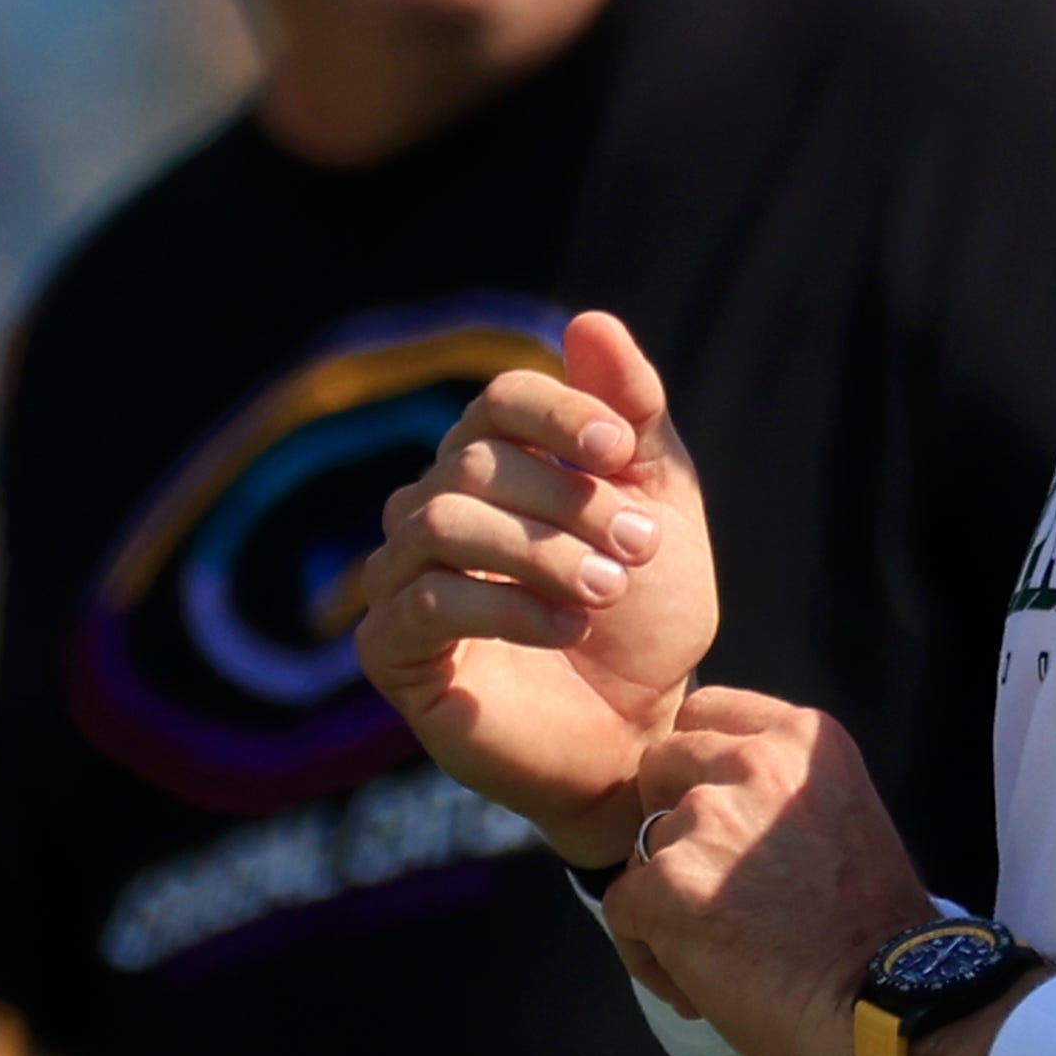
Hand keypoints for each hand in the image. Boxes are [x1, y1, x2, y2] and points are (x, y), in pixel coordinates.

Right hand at [348, 310, 719, 859]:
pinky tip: (568, 629)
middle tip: (640, 547)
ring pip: (440, 523)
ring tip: (607, 591)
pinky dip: (505, 607)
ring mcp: (403, 581)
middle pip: (472, 463)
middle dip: (568, 499)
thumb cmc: (647, 623)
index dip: (558, 412)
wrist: (641, 735)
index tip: (622, 451)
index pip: (497, 401)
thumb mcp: (662, 508)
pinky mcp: (393, 654)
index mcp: (494, 468)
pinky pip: (425, 603)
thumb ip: (634, 418)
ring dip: (540, 551)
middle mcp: (434, 512)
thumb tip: (590, 320)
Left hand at [606, 688, 937, 1055]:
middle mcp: (753, 763)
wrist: (889, 1006)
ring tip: (713, 952)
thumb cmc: (873, 932)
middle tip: (704, 881)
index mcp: (803, 740)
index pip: (705, 712)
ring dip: (662, 900)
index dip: (694, 764)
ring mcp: (707, 821)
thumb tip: (710, 799)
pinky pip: (621, 910)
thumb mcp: (843, 817)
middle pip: (659, 765)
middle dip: (666, 818)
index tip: (714, 811)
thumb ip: (778, 792)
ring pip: (641, 848)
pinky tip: (695, 985)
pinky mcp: (669, 884)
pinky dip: (646, 951)